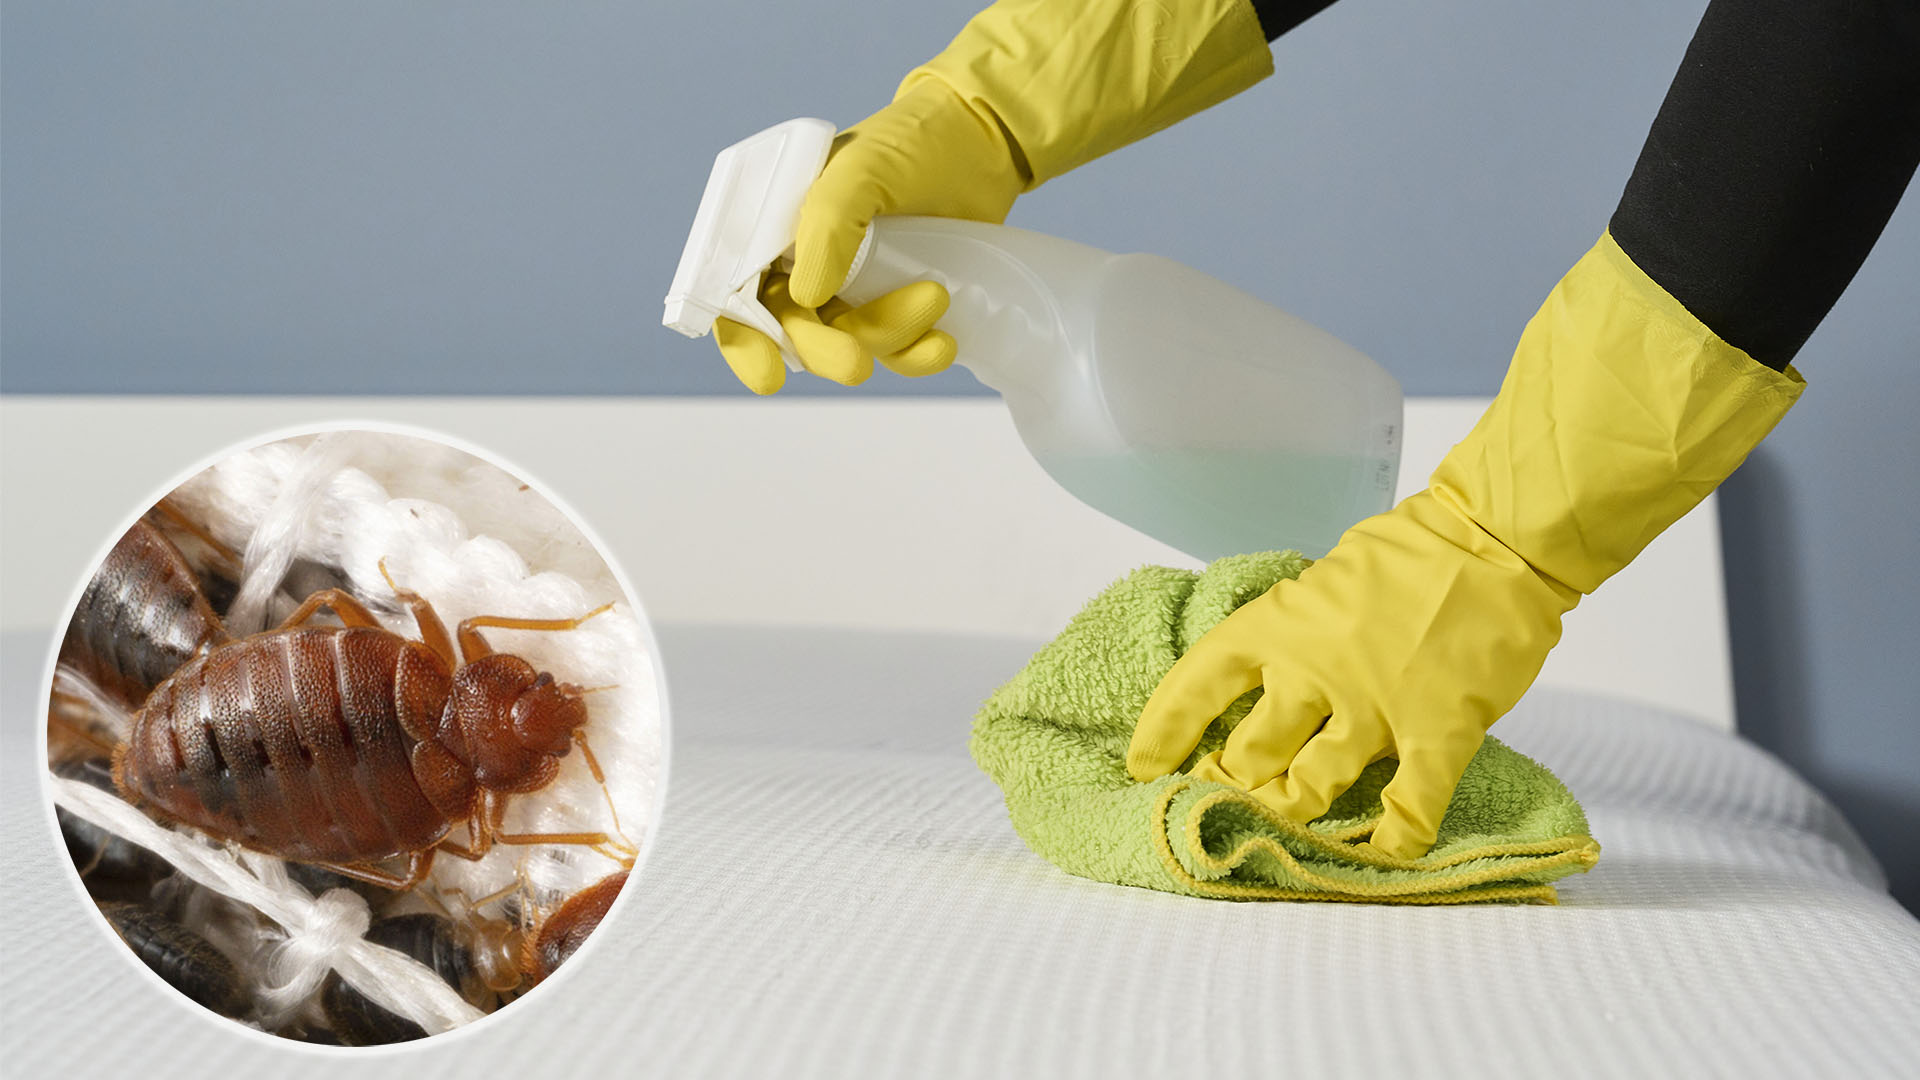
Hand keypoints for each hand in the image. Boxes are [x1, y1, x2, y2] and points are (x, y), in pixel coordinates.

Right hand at [712, 81, 1021, 393]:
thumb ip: (829, 225)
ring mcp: (854, 287)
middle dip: (824, 351)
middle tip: (856, 365)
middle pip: (796, 330)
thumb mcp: (862, 169)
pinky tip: (943, 343)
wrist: (984, 140)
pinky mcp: (898, 303)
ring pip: (851, 342)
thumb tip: (807, 299)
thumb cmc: (912, 141)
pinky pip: (896, 350)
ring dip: (888, 337)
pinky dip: (916, 356)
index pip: (740, 293)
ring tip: (936, 297)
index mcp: (777, 228)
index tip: (769, 377)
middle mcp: (807, 262)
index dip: (745, 340)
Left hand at [1125, 490, 1577, 859]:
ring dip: (1290, 810)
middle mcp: (1314, 674)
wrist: (1494, 541)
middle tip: (1226, 795)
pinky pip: (1411, 808)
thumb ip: (1294, 628)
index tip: (1144, 765)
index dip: (1164, 731)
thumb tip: (1267, 665)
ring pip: (1309, 788)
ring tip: (1282, 820)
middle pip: (1250, 753)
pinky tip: (1383, 853)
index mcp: (1279, 626)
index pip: (1198, 684)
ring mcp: (1375, 710)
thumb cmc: (1409, 551)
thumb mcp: (1324, 579)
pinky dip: (1396, 839)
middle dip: (1231, 780)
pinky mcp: (1437, 734)